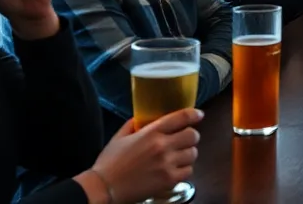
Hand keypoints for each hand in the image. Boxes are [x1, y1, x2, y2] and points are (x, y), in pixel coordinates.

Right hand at [83, 109, 203, 203]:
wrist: (104, 188)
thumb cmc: (110, 162)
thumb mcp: (121, 136)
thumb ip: (135, 123)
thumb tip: (145, 116)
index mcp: (151, 132)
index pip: (181, 117)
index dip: (194, 114)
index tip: (199, 114)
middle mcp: (163, 146)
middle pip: (192, 135)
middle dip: (191, 135)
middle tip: (185, 139)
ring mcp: (167, 164)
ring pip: (193, 153)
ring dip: (188, 153)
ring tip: (180, 155)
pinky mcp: (168, 180)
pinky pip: (189, 171)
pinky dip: (184, 169)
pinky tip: (175, 169)